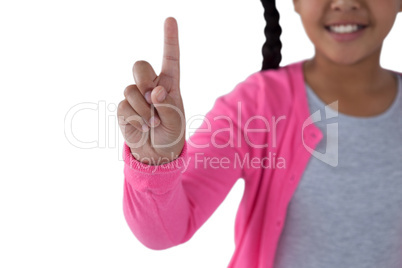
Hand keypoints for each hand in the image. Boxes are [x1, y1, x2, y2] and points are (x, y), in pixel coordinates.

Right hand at [117, 17, 184, 164]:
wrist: (157, 154)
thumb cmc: (171, 134)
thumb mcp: (176, 120)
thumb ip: (167, 105)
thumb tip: (155, 91)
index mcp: (169, 85)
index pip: (170, 58)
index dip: (170, 39)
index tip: (170, 19)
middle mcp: (151, 87)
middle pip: (140, 66)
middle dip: (144, 79)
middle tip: (153, 99)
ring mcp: (135, 97)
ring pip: (131, 90)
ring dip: (143, 110)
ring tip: (153, 123)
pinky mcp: (124, 109)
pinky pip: (124, 106)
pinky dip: (136, 119)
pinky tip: (143, 128)